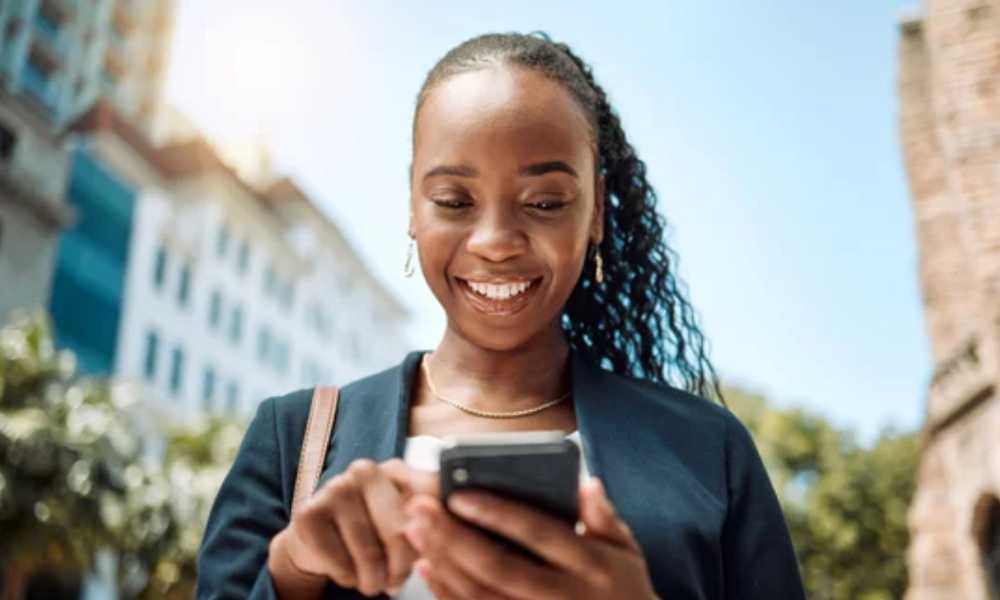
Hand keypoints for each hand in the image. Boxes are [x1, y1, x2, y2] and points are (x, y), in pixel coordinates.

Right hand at [269, 458, 437, 596]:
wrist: (319, 541)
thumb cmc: (372, 533)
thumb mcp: (406, 523)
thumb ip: (432, 522)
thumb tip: (454, 531)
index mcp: (399, 470)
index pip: (430, 503)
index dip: (434, 538)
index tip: (430, 555)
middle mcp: (367, 470)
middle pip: (402, 534)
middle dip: (401, 569)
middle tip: (395, 579)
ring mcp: (335, 488)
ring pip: (371, 556)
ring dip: (373, 581)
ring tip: (371, 578)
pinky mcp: (310, 514)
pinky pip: (342, 565)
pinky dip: (348, 579)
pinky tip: (346, 568)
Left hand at [402, 477, 659, 599]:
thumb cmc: (622, 586)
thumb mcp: (627, 550)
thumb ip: (604, 516)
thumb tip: (586, 482)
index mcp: (592, 566)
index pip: (539, 534)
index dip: (498, 514)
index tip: (458, 494)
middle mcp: (563, 597)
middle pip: (499, 567)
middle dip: (453, 537)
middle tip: (418, 508)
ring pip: (481, 596)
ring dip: (442, 562)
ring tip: (414, 529)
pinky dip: (448, 594)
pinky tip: (428, 566)